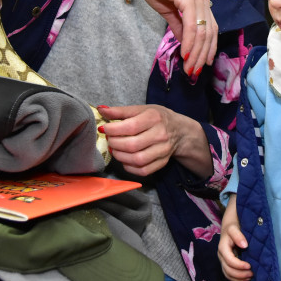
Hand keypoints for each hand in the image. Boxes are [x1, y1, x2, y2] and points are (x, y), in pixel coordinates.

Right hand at [89, 0, 217, 75]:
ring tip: (189, 67)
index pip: (210, 28)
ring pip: (202, 32)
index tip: (200, 64)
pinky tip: (185, 53)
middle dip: (202, 55)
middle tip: (195, 71)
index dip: (207, 48)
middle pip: (210, 32)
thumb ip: (179, 26)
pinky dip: (190, 42)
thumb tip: (185, 43)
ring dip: (196, 53)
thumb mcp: (168, 10)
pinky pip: (192, 26)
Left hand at [96, 104, 211, 177]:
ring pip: (137, 160)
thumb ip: (120, 111)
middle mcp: (160, 134)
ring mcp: (162, 150)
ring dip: (120, 156)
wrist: (179, 131)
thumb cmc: (157, 118)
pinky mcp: (162, 163)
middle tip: (109, 140)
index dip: (113, 129)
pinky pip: (143, 170)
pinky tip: (125, 159)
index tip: (104, 129)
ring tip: (115, 149)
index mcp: (154, 118)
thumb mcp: (141, 109)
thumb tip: (101, 110)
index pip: (131, 126)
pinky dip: (129, 167)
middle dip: (114, 144)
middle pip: (132, 145)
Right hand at [219, 197, 252, 280]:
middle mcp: (221, 256)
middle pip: (228, 270)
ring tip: (250, 276)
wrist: (230, 228)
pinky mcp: (226, 264)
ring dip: (239, 278)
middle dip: (240, 274)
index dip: (239, 265)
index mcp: (222, 248)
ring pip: (228, 274)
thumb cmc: (234, 227)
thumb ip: (238, 235)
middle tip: (252, 273)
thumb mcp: (234, 228)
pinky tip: (246, 278)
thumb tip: (244, 245)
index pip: (229, 260)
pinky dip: (237, 279)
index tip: (250, 266)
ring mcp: (223, 261)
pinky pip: (229, 275)